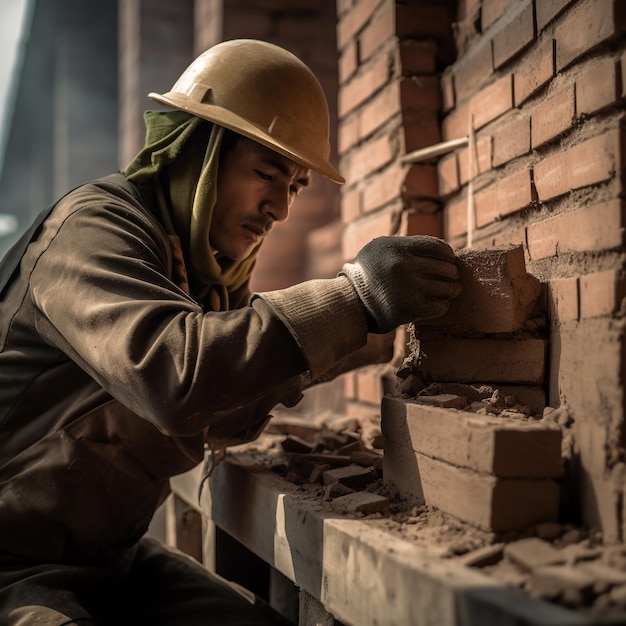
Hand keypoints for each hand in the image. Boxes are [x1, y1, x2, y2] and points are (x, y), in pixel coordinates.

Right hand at [340, 235, 460, 333]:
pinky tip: (440, 304)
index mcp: (398, 248)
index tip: (449, 260)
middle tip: (453, 277)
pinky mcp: (411, 309)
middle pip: (446, 268)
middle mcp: (405, 266)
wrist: (351, 302)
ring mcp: (409, 288)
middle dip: (452, 273)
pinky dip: (443, 305)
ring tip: (451, 290)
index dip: (448, 254)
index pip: (438, 247)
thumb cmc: (367, 274)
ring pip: (447, 287)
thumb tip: (440, 249)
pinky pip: (440, 306)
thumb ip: (405, 245)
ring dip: (452, 289)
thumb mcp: (379, 249)